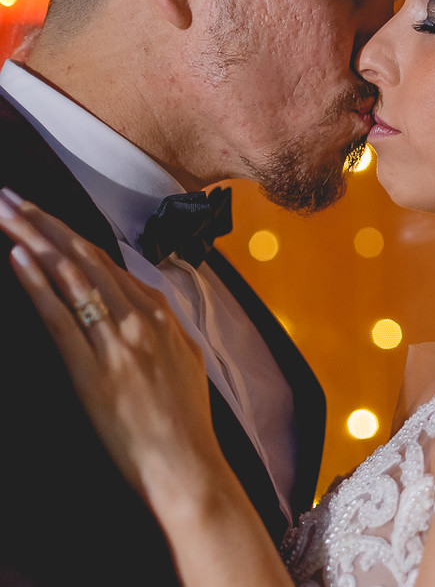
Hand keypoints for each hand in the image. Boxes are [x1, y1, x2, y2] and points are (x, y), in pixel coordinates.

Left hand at [0, 187, 224, 504]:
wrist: (187, 465)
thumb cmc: (186, 423)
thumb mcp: (188, 362)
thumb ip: (168, 330)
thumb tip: (151, 309)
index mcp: (162, 317)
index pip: (109, 264)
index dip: (71, 234)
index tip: (42, 215)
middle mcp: (140, 320)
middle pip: (85, 258)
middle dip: (44, 223)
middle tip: (11, 197)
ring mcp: (117, 342)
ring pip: (71, 277)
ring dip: (34, 240)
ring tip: (7, 213)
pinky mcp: (93, 369)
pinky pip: (61, 317)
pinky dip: (38, 284)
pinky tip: (19, 259)